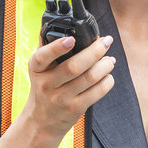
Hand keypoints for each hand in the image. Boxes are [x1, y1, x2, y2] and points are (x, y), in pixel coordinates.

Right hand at [0, 34, 115, 147]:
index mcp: (36, 69)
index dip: (57, 47)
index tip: (72, 39)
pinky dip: (107, 81)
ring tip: (110, 59)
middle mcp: (47, 84)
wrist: (42, 120)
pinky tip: (108, 75)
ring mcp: (61, 98)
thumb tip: (63, 26)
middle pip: (73, 67)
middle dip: (94, 52)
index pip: (43, 57)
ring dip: (104, 65)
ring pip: (89, 78)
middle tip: (106, 41)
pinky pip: (96, 92)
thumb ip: (49, 50)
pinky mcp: (75, 108)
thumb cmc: (45, 87)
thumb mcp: (39, 70)